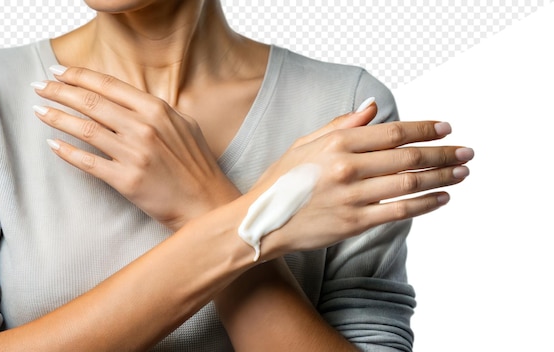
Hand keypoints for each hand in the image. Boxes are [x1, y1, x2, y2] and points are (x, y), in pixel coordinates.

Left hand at [32, 66, 237, 229]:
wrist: (206, 201)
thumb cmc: (195, 164)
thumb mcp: (183, 125)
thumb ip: (156, 110)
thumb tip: (127, 100)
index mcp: (157, 110)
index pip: (108, 85)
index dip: (78, 75)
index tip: (57, 71)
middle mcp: (143, 127)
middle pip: (91, 102)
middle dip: (59, 91)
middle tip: (39, 86)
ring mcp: (134, 154)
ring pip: (85, 128)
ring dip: (57, 117)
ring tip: (39, 111)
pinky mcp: (126, 180)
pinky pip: (88, 162)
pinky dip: (67, 152)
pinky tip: (53, 144)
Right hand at [246, 120, 472, 256]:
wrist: (262, 221)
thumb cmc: (282, 180)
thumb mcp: (305, 143)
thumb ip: (341, 124)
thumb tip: (373, 107)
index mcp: (336, 143)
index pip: (392, 132)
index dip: (424, 129)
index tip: (446, 128)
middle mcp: (346, 167)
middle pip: (408, 156)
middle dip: (443, 152)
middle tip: (466, 151)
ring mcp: (352, 196)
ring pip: (409, 183)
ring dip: (442, 176)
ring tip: (462, 172)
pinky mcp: (354, 223)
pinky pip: (400, 211)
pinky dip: (426, 204)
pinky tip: (442, 198)